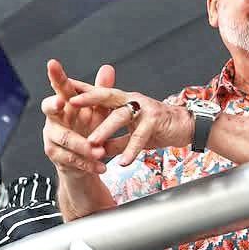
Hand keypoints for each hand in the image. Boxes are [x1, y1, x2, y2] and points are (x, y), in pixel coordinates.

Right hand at [42, 60, 114, 176]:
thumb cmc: (90, 128)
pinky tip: (102, 167)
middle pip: (49, 108)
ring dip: (83, 145)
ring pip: (65, 138)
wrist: (86, 159)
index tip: (53, 64)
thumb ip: (101, 91)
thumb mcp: (99, 110)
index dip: (56, 76)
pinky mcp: (56, 156)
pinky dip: (88, 164)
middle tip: (61, 101)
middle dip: (54, 104)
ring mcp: (51, 137)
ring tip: (100, 151)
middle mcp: (53, 118)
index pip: (59, 87)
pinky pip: (71, 159)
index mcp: (64, 103)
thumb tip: (108, 68)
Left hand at [67, 83, 192, 165]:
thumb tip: (97, 152)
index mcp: (123, 101)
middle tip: (69, 102)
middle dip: (87, 98)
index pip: (99, 93)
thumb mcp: (131, 136)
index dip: (81, 89)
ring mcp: (144, 108)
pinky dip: (130, 149)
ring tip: (92, 143)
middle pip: (106, 95)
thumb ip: (114, 141)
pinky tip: (124, 162)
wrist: (186, 128)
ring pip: (120, 116)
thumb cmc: (158, 128)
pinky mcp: (155, 120)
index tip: (62, 87)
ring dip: (105, 130)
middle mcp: (131, 100)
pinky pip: (139, 136)